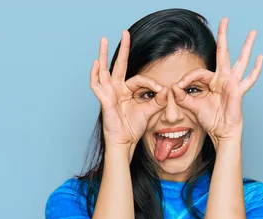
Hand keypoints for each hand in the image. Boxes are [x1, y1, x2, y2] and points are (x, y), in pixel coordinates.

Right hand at [90, 31, 167, 147]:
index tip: (161, 89)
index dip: (151, 83)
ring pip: (104, 70)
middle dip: (122, 48)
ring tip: (103, 40)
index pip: (139, 79)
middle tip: (124, 32)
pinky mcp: (104, 101)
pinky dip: (94, 74)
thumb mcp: (150, 111)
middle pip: (118, 65)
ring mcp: (108, 93)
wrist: (125, 141)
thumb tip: (168, 90)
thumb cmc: (134, 128)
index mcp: (126, 91)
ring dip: (103, 54)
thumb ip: (159, 101)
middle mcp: (116, 89)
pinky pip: (96, 85)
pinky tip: (96, 63)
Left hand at [174, 18, 262, 144]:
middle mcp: (224, 79)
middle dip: (223, 36)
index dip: (187, 79)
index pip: (198, 72)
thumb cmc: (211, 120)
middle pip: (224, 53)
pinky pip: (249, 79)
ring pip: (241, 60)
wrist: (221, 132)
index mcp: (213, 81)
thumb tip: (173, 88)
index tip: (178, 88)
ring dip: (246, 46)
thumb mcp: (193, 107)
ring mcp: (233, 83)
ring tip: (253, 32)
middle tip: (225, 19)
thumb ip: (183, 97)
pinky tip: (260, 57)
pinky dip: (256, 69)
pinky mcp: (238, 91)